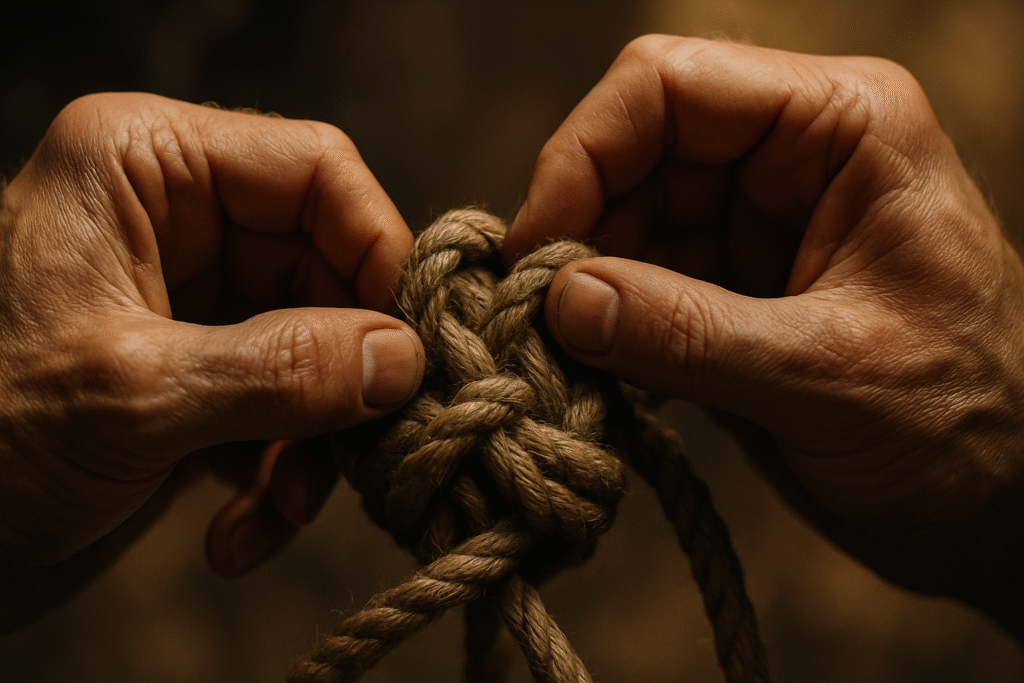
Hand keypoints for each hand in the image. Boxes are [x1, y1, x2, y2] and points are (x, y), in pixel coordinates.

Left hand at [0, 93, 423, 630]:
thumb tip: (403, 359)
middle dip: (341, 377)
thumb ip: (281, 370)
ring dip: (313, 444)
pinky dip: (280, 473)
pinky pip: (286, 405)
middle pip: (329, 271)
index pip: (316, 172)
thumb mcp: (134, 398)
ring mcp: (192, 300)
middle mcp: (177, 220)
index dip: (377, 253)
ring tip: (277, 510)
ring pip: (320, 349)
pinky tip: (239, 531)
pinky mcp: (200, 372)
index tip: (410, 347)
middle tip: (357, 453)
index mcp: (145, 167)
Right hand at [505, 35, 1023, 638]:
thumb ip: (689, 334)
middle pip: (632, 153)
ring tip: (558, 359)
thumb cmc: (968, 427)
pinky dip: (600, 328)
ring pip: (619, 222)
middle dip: (576, 230)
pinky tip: (592, 377)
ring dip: (580, 287)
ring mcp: (752, 228)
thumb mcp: (828, 376)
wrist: (998, 509)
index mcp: (841, 128)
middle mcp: (789, 160)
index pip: (670, 86)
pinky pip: (632, 286)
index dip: (585, 155)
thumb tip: (561, 299)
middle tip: (532, 318)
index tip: (537, 250)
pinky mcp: (725, 293)